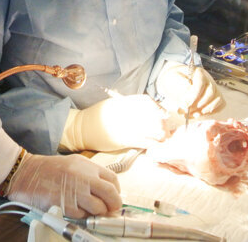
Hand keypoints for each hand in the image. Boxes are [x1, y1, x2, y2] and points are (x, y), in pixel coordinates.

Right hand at [7, 153, 121, 218]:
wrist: (25, 173)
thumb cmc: (47, 169)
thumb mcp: (72, 164)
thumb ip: (88, 175)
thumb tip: (104, 191)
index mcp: (86, 166)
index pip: (112, 180)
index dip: (116, 192)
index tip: (113, 198)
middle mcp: (83, 177)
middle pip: (110, 194)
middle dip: (113, 205)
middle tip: (110, 210)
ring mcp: (75, 191)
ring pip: (98, 208)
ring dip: (97, 213)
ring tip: (90, 211)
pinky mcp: (65, 204)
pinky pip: (82, 215)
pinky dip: (81, 216)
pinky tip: (75, 210)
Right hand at [60, 95, 174, 151]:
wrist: (82, 129)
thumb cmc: (97, 117)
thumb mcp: (112, 104)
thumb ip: (128, 105)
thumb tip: (147, 108)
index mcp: (122, 102)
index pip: (147, 101)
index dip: (158, 107)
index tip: (162, 113)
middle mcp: (125, 112)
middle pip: (153, 115)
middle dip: (162, 122)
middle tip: (165, 128)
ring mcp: (125, 126)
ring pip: (152, 129)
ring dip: (161, 134)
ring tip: (162, 137)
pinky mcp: (124, 140)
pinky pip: (144, 142)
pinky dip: (152, 144)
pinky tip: (154, 145)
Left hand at [156, 62, 224, 117]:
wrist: (179, 80)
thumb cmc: (176, 78)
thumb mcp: (174, 78)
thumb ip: (180, 86)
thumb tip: (187, 99)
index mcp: (198, 73)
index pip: (200, 84)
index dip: (194, 96)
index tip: (186, 105)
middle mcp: (209, 80)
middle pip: (210, 93)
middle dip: (199, 105)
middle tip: (187, 112)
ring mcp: (215, 88)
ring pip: (218, 99)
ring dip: (205, 110)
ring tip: (193, 114)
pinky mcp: (217, 96)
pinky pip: (221, 104)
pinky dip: (212, 111)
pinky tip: (199, 114)